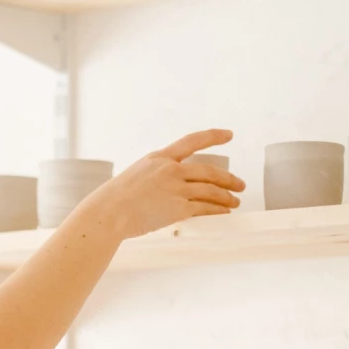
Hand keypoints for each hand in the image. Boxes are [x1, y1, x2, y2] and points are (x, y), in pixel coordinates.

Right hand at [85, 129, 240, 241]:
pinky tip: (224, 213)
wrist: (108, 213)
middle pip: (209, 171)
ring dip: (226, 197)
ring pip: (211, 190)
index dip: (213, 136)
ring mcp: (175, 188)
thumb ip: (156, 175)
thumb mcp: (136, 175)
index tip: (229, 134)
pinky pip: (205, 208)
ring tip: (235, 202)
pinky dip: (217, 210)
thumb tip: (170, 185)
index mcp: (159, 158)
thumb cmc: (114, 199)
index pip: (191, 141)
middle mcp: (170, 170)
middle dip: (228, 178)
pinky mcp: (178, 207)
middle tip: (240, 185)